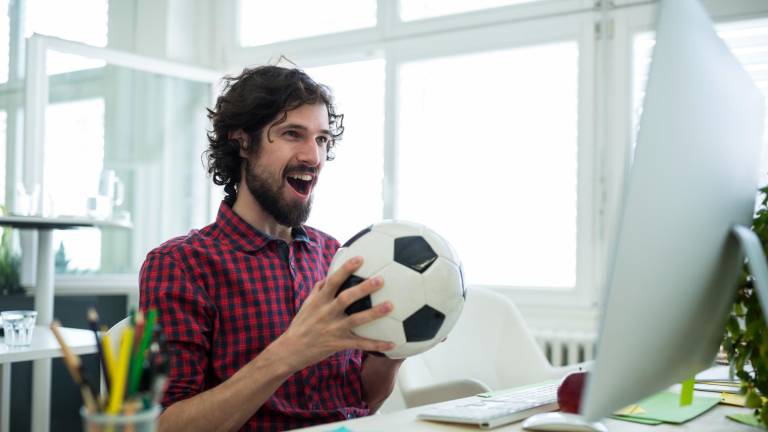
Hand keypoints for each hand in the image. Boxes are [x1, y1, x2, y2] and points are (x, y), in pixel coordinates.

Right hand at [271, 256, 394, 372]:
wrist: (290, 351)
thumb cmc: (301, 325)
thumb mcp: (307, 304)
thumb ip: (319, 290)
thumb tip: (330, 276)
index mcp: (319, 301)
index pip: (333, 281)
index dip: (346, 269)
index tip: (360, 259)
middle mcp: (326, 313)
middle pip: (346, 298)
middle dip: (363, 289)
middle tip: (380, 279)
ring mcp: (333, 329)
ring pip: (356, 320)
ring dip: (374, 313)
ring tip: (390, 306)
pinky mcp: (339, 344)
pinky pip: (360, 344)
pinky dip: (376, 345)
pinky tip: (392, 344)